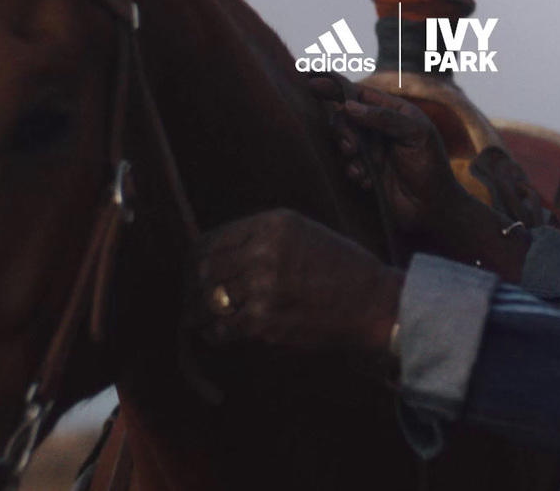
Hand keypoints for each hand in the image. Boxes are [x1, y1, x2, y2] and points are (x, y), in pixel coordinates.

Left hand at [190, 209, 402, 358]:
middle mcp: (265, 252)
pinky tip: (216, 333)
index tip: (192, 270)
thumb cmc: (340, 268)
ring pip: (209, 300)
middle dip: (191, 287)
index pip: (213, 239)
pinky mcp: (266, 322)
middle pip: (205, 270)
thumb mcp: (304, 233)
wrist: (372, 303)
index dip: (196, 258)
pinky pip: (223, 328)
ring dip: (196, 312)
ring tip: (194, 317)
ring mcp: (263, 288)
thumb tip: (216, 254)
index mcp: (273, 225)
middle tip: (188, 298)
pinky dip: (214, 333)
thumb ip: (263, 238)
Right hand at [307, 77, 463, 238]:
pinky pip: (345, 165)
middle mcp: (377, 128)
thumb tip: (348, 107)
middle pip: (344, 117)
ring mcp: (369, 150)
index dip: (335, 86)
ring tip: (361, 171)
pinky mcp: (363, 171)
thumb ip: (384, 117)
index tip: (313, 83)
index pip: (359, 93)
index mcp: (392, 111)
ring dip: (347, 155)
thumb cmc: (431, 166)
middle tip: (352, 148)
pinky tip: (367, 183)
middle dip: (342, 131)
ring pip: (341, 142)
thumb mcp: (416, 134)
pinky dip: (352, 172)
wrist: (432, 208)